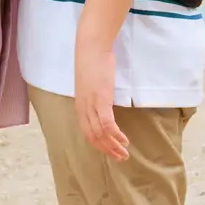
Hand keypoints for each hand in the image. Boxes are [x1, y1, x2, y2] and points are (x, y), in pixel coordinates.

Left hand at [74, 39, 128, 160]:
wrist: (91, 46)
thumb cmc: (92, 61)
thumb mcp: (89, 83)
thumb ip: (93, 96)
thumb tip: (101, 105)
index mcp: (80, 106)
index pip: (88, 133)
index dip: (99, 145)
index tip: (110, 152)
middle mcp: (83, 108)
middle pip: (94, 137)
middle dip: (107, 150)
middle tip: (120, 158)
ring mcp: (91, 105)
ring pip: (101, 134)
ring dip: (113, 146)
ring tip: (124, 153)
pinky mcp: (101, 100)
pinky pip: (108, 124)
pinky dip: (116, 135)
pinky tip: (124, 140)